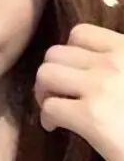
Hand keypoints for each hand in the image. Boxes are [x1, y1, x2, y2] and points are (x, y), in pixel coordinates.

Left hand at [35, 23, 123, 160]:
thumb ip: (117, 66)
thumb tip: (90, 66)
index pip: (81, 33)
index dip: (70, 52)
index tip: (74, 71)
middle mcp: (115, 61)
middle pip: (56, 53)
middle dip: (52, 72)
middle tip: (59, 91)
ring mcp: (102, 87)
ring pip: (46, 74)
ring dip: (44, 91)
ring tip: (54, 105)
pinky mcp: (91, 117)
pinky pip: (49, 107)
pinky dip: (47, 118)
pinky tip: (55, 127)